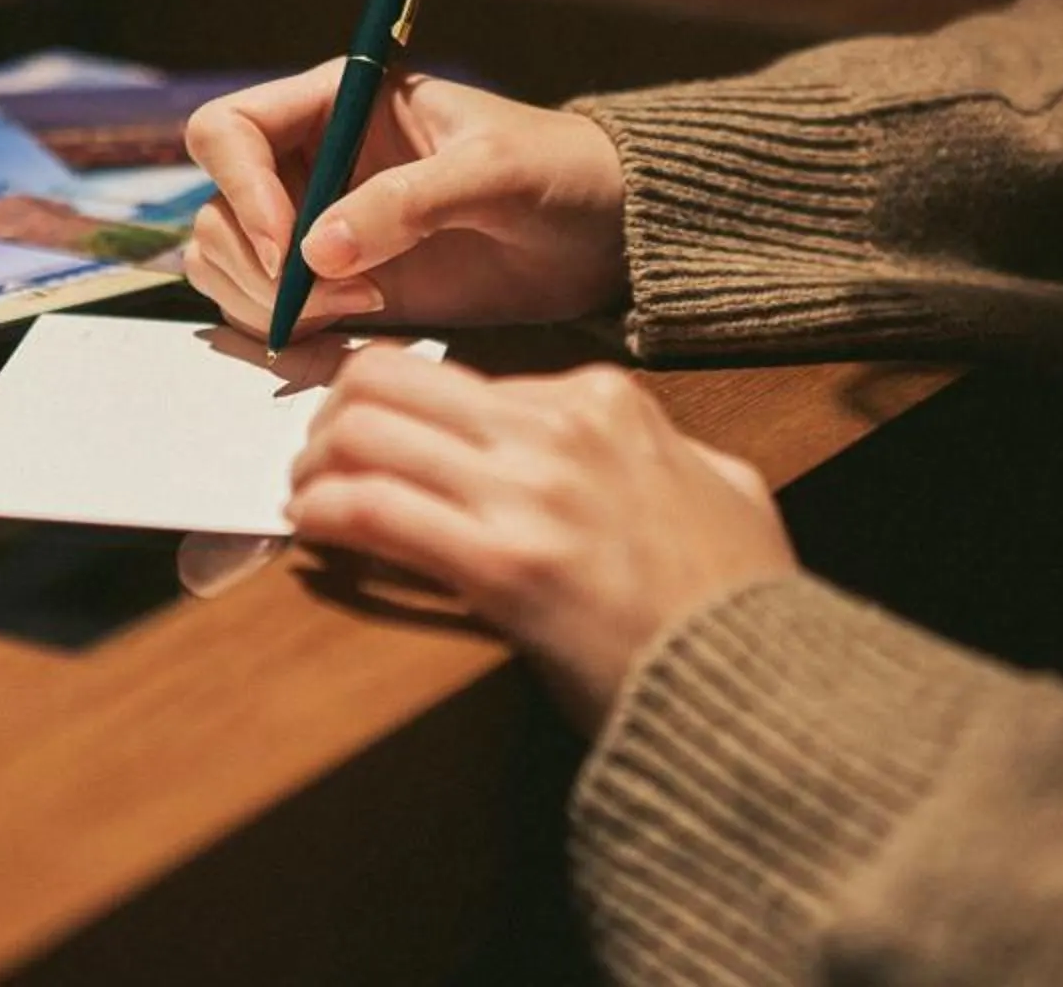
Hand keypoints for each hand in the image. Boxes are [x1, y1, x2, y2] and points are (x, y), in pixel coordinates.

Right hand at [183, 65, 628, 340]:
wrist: (603, 233)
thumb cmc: (558, 172)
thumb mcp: (494, 173)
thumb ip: (408, 202)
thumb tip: (319, 252)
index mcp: (337, 102)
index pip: (230, 130)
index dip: (239, 187)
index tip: (289, 244)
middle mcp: (312, 163)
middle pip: (216, 212)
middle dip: (259, 265)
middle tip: (338, 300)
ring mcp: (321, 229)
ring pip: (230, 269)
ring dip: (270, 307)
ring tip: (360, 319)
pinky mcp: (340, 289)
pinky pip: (273, 318)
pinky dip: (291, 342)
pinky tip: (350, 348)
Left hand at [287, 349, 794, 726]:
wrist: (757, 686)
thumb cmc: (740, 598)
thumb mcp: (721, 485)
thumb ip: (667, 449)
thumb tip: (641, 448)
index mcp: (603, 400)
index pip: (455, 376)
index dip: (396, 409)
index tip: (371, 440)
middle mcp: (560, 428)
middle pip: (387, 381)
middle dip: (331, 418)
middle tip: (316, 461)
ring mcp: (532, 492)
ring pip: (365, 433)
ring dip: (313, 467)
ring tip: (304, 501)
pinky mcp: (505, 565)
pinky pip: (375, 511)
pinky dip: (324, 516)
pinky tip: (310, 534)